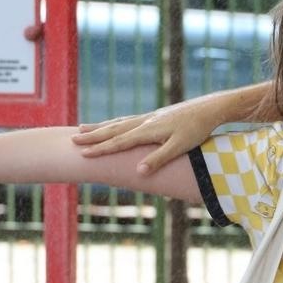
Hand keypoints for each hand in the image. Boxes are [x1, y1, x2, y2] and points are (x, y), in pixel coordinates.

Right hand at [72, 98, 226, 174]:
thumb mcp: (180, 147)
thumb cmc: (197, 130)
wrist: (209, 108)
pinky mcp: (155, 116)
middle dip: (93, 136)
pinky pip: (128, 120)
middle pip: (113, 130)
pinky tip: (112, 125)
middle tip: (72, 140)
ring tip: (82, 128)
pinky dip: (115, 123)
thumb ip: (159, 159)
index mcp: (149, 130)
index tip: (83, 154)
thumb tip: (138, 173)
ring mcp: (149, 117)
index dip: (101, 149)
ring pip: (118, 123)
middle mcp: (145, 121)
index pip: (119, 142)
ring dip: (100, 127)